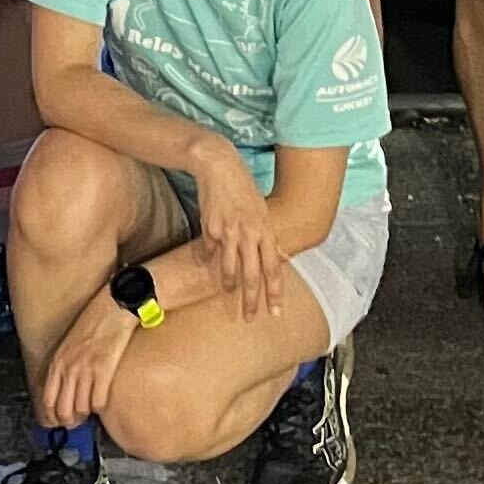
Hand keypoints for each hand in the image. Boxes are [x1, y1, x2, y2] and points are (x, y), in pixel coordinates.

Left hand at [35, 293, 136, 432]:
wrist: (113, 308)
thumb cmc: (92, 324)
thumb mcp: (69, 345)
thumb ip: (65, 366)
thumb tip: (66, 389)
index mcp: (58, 362)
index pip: (48, 400)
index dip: (52, 417)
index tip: (59, 423)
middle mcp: (68, 369)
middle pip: (63, 409)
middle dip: (70, 421)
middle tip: (78, 422)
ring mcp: (85, 371)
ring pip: (81, 409)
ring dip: (86, 414)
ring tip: (91, 411)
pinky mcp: (104, 371)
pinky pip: (98, 402)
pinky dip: (100, 408)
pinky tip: (103, 402)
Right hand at [182, 153, 283, 321]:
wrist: (219, 166)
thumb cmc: (243, 188)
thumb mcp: (262, 210)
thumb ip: (265, 235)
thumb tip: (275, 257)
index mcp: (265, 229)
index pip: (273, 269)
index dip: (275, 293)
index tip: (275, 312)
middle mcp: (249, 233)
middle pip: (251, 276)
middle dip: (251, 301)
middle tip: (249, 317)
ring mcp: (228, 232)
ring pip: (228, 269)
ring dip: (228, 284)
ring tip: (228, 292)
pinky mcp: (209, 228)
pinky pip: (210, 250)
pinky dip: (210, 256)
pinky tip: (208, 258)